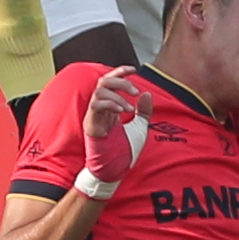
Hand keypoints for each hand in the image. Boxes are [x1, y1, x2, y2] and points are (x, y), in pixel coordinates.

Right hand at [72, 64, 157, 198]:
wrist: (115, 170)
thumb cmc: (124, 152)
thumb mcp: (140, 128)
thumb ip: (143, 112)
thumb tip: (147, 94)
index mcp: (109, 107)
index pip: (110, 82)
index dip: (120, 72)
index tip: (133, 69)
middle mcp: (99, 109)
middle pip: (104, 82)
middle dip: (121, 82)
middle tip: (135, 91)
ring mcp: (94, 116)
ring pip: (99, 91)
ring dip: (117, 95)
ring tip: (129, 107)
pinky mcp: (91, 124)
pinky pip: (96, 106)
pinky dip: (110, 104)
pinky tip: (121, 110)